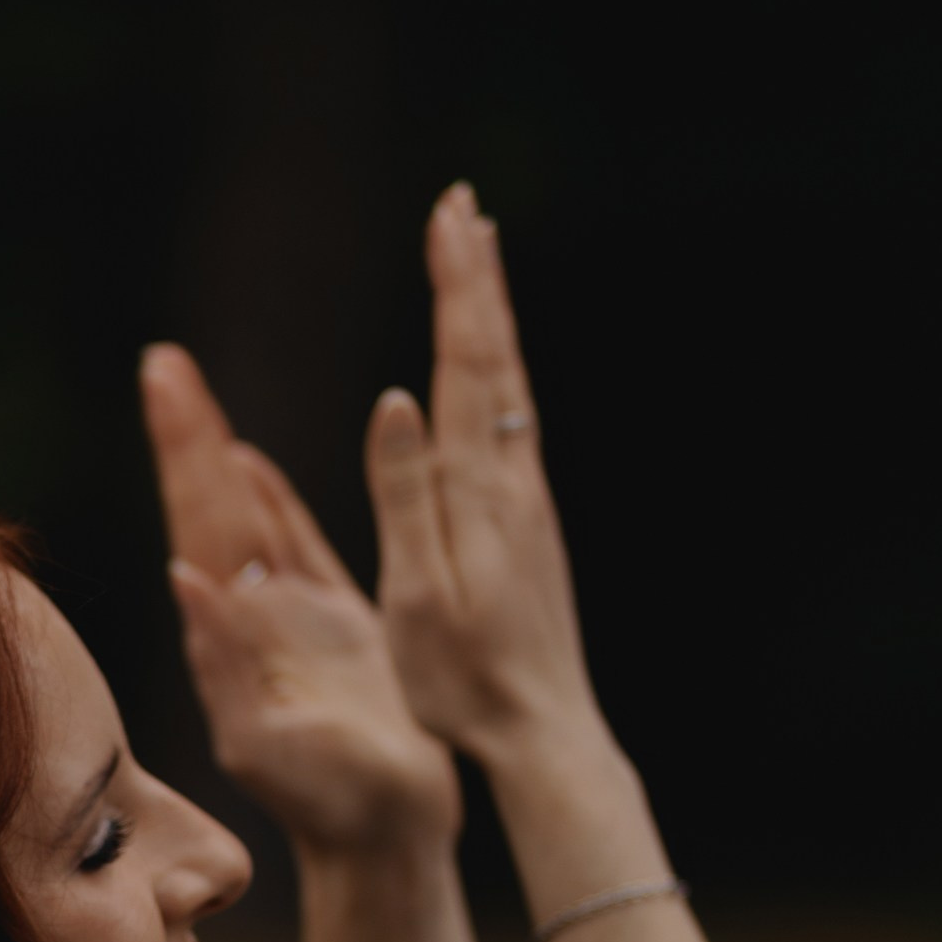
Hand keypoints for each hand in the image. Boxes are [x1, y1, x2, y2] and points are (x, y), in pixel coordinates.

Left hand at [140, 344, 459, 857]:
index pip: (199, 520)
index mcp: (237, 634)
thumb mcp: (270, 742)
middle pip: (212, 504)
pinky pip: (295, 549)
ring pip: (246, 516)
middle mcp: (254, 620)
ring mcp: (290, 623)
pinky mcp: (334, 632)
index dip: (183, 451)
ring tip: (184, 388)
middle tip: (161, 360)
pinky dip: (270, 502)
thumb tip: (184, 579)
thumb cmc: (336, 808)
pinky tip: (248, 463)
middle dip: (187, 432)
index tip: (160, 380)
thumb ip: (227, 663)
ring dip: (213, 453)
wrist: (386, 845)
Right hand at [364, 184, 603, 766]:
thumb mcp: (421, 592)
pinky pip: (509, 428)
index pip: (467, 365)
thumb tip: (398, 398)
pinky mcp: (529, 529)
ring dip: (490, 320)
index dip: (459, 288)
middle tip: (464, 208)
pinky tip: (488, 376)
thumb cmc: (467, 679)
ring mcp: (527, 504)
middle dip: (477, 280)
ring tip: (478, 262)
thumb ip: (408, 494)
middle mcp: (513, 484)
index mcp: (479, 493)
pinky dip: (495, 378)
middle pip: (495, 359)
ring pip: (507, 387)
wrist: (543, 733)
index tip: (449, 218)